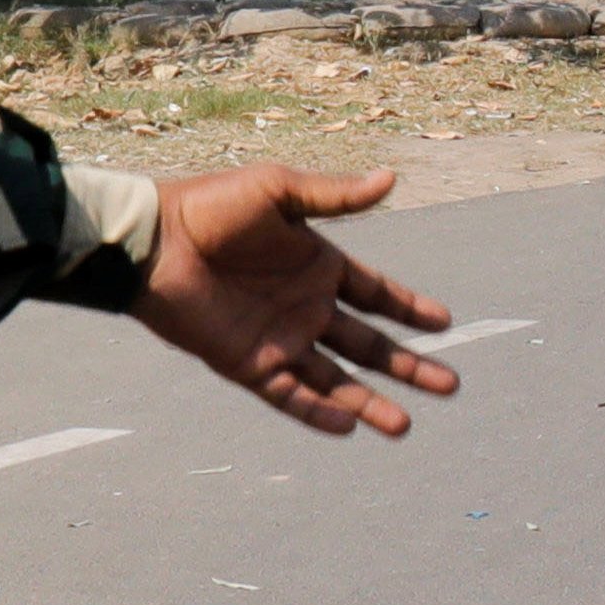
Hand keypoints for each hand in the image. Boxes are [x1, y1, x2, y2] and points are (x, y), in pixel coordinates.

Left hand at [131, 163, 460, 435]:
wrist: (154, 242)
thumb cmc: (211, 206)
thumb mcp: (279, 192)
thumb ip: (335, 196)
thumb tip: (391, 178)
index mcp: (318, 265)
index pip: (377, 295)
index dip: (410, 309)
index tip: (445, 324)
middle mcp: (305, 307)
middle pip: (368, 346)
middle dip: (408, 366)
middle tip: (450, 385)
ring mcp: (279, 339)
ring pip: (336, 380)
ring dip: (371, 402)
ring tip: (403, 426)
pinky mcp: (248, 364)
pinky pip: (290, 395)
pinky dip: (317, 412)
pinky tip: (349, 425)